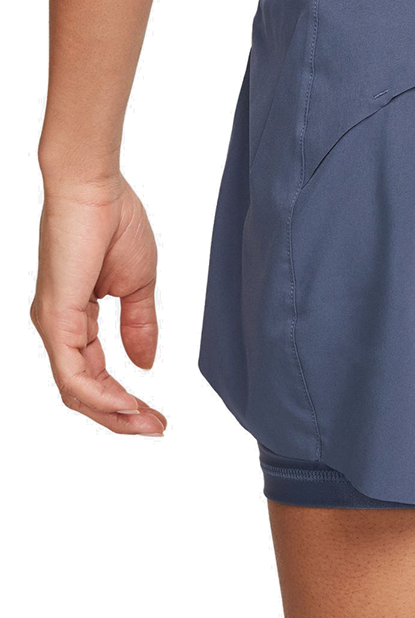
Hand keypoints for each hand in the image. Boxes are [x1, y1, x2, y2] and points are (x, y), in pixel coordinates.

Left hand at [31, 174, 165, 434]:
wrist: (96, 189)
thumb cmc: (115, 223)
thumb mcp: (138, 285)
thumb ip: (141, 325)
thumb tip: (146, 363)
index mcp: (74, 318)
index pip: (94, 374)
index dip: (125, 399)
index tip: (157, 414)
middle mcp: (57, 326)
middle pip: (82, 391)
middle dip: (120, 416)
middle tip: (155, 428)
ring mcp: (53, 324)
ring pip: (76, 389)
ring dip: (113, 412)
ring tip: (147, 422)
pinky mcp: (56, 317)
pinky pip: (74, 372)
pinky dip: (101, 394)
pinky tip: (126, 403)